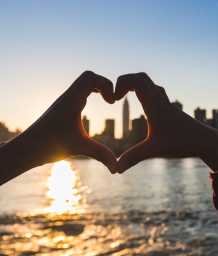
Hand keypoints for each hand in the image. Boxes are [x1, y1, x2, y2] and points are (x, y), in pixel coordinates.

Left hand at [0, 71, 118, 183]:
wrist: (26, 148)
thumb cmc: (49, 146)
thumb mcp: (80, 148)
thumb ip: (102, 155)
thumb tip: (118, 168)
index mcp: (72, 101)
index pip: (91, 77)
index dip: (106, 85)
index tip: (111, 102)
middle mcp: (68, 97)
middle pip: (89, 77)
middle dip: (104, 85)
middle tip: (111, 100)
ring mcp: (65, 102)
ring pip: (83, 84)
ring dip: (97, 89)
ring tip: (107, 102)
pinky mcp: (63, 108)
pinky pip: (79, 92)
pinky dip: (90, 94)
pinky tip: (93, 109)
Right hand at [115, 73, 217, 171]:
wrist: (206, 141)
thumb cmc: (182, 143)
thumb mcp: (154, 150)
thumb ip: (133, 158)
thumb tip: (116, 170)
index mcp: (155, 104)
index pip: (137, 80)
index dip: (121, 83)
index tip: (113, 100)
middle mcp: (160, 99)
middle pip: (141, 77)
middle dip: (124, 82)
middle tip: (115, 97)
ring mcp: (166, 103)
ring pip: (149, 84)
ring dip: (134, 86)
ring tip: (122, 98)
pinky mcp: (169, 109)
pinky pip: (154, 92)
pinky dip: (143, 92)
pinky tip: (140, 105)